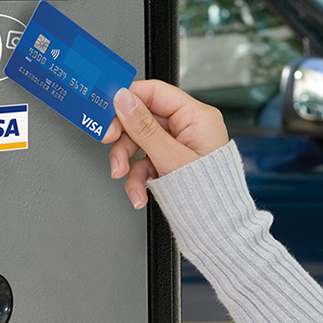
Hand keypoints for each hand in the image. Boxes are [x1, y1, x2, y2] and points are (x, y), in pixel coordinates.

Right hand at [104, 79, 228, 207]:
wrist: (216, 230)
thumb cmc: (209, 196)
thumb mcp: (170, 158)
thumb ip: (144, 127)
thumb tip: (124, 100)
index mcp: (197, 117)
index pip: (155, 92)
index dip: (128, 98)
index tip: (107, 109)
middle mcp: (189, 127)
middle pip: (143, 118)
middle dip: (124, 137)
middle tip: (107, 140)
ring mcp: (179, 146)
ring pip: (139, 142)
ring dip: (126, 161)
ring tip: (122, 175)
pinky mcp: (170, 163)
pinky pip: (145, 161)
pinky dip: (137, 177)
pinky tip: (138, 193)